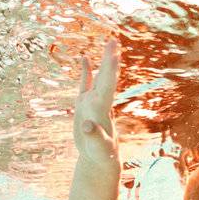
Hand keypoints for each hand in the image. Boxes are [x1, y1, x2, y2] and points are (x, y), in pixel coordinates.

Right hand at [74, 39, 121, 166]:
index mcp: (102, 109)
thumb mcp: (98, 147)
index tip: (114, 54)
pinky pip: (85, 84)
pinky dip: (86, 71)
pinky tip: (84, 58)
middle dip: (110, 59)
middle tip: (114, 40)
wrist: (100, 159)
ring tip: (109, 43)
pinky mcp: (84, 105)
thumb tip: (87, 125)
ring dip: (103, 61)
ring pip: (99, 77)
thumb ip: (94, 136)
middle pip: (106, 77)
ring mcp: (93, 102)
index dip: (110, 70)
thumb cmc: (101, 155)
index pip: (108, 86)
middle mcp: (100, 102)